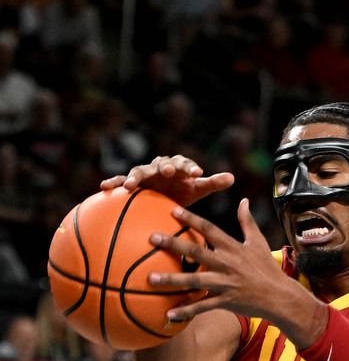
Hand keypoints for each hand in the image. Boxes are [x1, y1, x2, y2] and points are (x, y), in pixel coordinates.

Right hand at [100, 155, 234, 206]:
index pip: (186, 164)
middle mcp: (160, 167)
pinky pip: (120, 180)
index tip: (198, 174)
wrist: (164, 195)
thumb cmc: (183, 191)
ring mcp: (145, 173)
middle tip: (168, 172)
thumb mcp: (198, 189)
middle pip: (162, 164)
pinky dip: (113, 182)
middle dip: (165, 167)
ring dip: (134, 176)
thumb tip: (232, 178)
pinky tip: (105, 187)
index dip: (192, 167)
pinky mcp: (132, 182)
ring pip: (139, 171)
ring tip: (130, 185)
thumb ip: (212, 183)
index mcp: (178, 167)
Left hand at [148, 199, 321, 338]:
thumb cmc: (267, 268)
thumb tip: (244, 200)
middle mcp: (227, 264)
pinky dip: (186, 311)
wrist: (280, 297)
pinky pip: (203, 307)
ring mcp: (226, 283)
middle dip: (173, 245)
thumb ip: (247, 222)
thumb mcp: (259, 242)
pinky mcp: (226, 301)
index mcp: (233, 248)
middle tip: (152, 238)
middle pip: (196, 252)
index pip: (210, 230)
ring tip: (151, 278)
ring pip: (195, 281)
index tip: (173, 211)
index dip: (192, 219)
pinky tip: (168, 314)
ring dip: (172, 280)